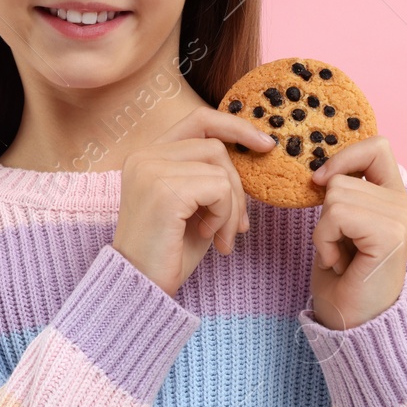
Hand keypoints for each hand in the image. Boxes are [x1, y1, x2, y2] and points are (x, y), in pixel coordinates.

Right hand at [112, 106, 276, 297]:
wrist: (141, 286)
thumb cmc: (169, 250)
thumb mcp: (195, 204)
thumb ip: (211, 175)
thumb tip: (256, 150)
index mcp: (148, 154)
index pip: (199, 120)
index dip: (235, 126)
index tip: (265, 145)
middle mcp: (145, 156)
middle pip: (216, 147)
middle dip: (238, 187)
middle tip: (239, 224)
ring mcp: (151, 171)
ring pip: (221, 169)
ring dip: (232, 207)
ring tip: (221, 235)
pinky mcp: (164, 191)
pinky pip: (219, 189)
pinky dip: (224, 215)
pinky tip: (209, 236)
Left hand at [306, 134, 406, 329]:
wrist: (351, 324)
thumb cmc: (343, 279)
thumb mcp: (341, 224)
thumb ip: (343, 192)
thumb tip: (321, 169)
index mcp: (397, 198)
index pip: (377, 146)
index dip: (344, 157)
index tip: (322, 183)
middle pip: (341, 177)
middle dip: (325, 214)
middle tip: (341, 248)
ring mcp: (402, 219)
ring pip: (335, 195)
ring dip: (323, 231)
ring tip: (341, 257)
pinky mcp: (391, 234)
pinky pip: (335, 215)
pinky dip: (324, 241)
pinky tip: (340, 263)